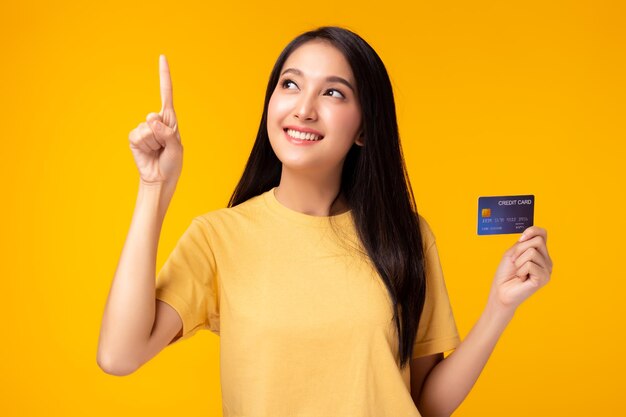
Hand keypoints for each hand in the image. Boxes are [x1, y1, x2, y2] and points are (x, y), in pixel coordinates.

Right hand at [128, 55, 182, 185]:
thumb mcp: (177, 149)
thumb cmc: (172, 163)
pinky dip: (144, 146)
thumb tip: (152, 121)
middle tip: (164, 147)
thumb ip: (168, 134)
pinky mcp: (134, 137)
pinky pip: (138, 136)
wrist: (159, 177)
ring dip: (154, 144)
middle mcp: (156, 121)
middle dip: (161, 134)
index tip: (162, 57)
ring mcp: (143, 128)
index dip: (164, 75)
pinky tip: (148, 152)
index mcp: (169, 119)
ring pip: (146, 130)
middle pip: (154, 117)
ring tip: (157, 151)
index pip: (166, 93)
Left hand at [487, 226, 553, 314]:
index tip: (520, 239)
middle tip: (515, 262)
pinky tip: (521, 278)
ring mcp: (547, 270)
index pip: (543, 233)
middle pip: (538, 241)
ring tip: (518, 272)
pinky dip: (520, 270)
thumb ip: (524, 243)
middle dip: (520, 249)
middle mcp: (547, 261)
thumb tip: (532, 234)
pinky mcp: (543, 278)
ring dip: (518, 261)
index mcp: (540, 253)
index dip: (532, 231)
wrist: (501, 291)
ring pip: (532, 252)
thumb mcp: (512, 252)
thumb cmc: (506, 273)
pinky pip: (530, 264)